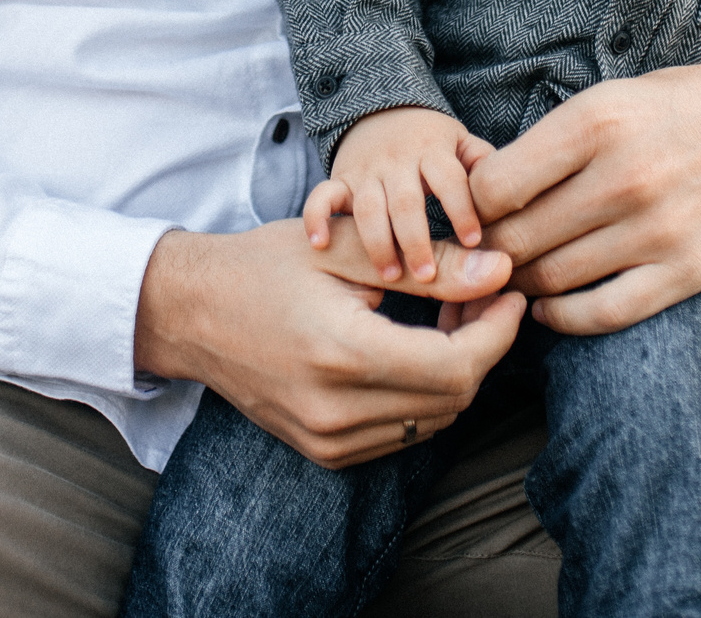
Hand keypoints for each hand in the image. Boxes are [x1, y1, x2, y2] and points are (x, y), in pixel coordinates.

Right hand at [133, 219, 526, 469]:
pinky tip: (416, 346)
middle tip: (481, 294)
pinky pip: (401, 432)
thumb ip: (428, 264)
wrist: (191, 312)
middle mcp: (337, 412)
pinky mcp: (324, 451)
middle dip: (483, 346)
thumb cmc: (263, 266)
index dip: (498, 331)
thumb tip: (502, 273)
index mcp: (343, 355)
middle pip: (454, 397)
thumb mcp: (345, 248)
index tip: (509, 291)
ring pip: (433, 420)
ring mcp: (328, 440)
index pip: (459, 366)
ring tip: (450, 313)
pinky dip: (423, 394)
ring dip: (457, 371)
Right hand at [306, 105, 496, 284]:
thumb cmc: (432, 140)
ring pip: (367, 208)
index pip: (449, 178)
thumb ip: (483, 168)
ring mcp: (364, 171)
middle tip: (429, 277)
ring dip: (377, 242)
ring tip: (390, 275)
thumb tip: (511, 202)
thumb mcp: (461, 142)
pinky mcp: (339, 179)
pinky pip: (322, 196)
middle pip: (406, 201)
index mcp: (433, 150)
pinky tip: (321, 243)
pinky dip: (318, 218)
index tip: (474, 241)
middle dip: (417, 239)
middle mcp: (397, 160)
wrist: (381, 108)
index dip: (462, 209)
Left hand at [465, 53, 700, 335]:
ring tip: (515, 275)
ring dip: (521, 285)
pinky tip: (550, 307)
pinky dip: (562, 318)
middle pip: (517, 239)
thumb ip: (548, 146)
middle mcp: (624, 177)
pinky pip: (601, 313)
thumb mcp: (608, 100)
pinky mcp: (685, 270)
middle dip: (489, 253)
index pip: (493, 188)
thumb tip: (479, 193)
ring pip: (551, 279)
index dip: (471, 208)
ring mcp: (657, 229)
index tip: (475, 213)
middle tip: (485, 255)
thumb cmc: (678, 111)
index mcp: (595, 123)